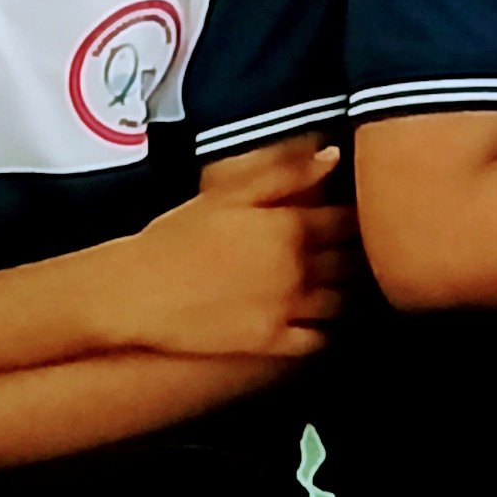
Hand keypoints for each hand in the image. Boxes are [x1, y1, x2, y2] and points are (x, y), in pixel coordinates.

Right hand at [89, 143, 346, 357]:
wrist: (134, 291)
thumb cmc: (177, 236)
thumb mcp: (228, 193)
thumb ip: (286, 173)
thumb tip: (334, 154)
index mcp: (292, 225)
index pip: (350, 219)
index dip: (360, 218)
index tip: (361, 218)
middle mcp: (299, 266)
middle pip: (354, 260)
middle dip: (361, 255)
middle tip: (362, 253)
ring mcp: (287, 307)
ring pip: (344, 300)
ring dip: (352, 293)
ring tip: (349, 286)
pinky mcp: (271, 341)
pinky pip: (319, 340)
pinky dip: (329, 331)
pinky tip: (324, 322)